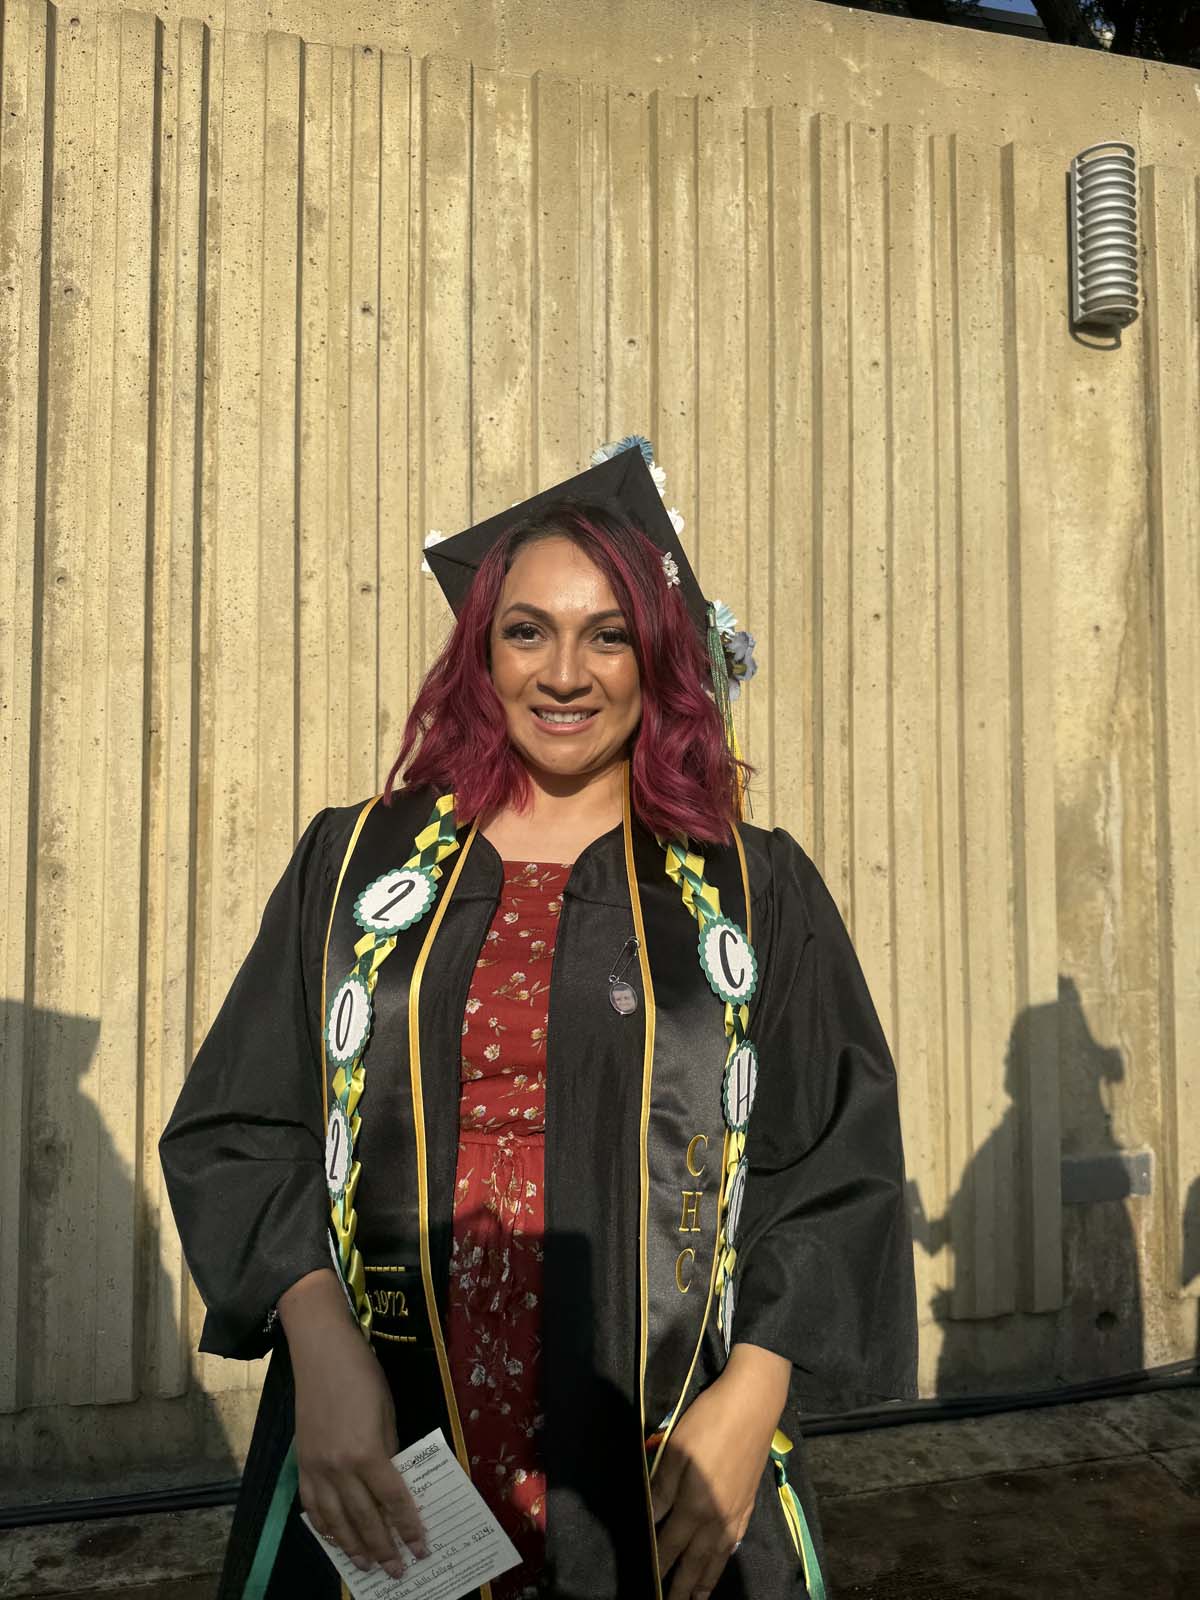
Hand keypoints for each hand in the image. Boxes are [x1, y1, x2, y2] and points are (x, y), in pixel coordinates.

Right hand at [279, 1269, 426, 1578]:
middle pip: (364, 1519)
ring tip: (369, 1565)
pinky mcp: (302, 1463)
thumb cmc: (363, 1375)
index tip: (421, 1548)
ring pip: (336, 1521)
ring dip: (353, 1546)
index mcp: (368, 1453)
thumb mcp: (387, 1412)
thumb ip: (389, 1451)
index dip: (408, 1527)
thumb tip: (394, 1482)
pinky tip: (335, 1538)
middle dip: (384, 1547)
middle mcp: (340, 1468)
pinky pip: (312, 1506)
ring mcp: (316, 1468)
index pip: (393, 1501)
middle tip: (398, 1570)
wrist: (321, 1351)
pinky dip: (324, 1526)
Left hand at [651, 1342, 788, 1599]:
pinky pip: (734, 1542)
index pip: (671, 1545)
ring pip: (718, 1556)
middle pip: (696, 1560)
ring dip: (706, 1580)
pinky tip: (722, 1559)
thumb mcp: (676, 1450)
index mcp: (695, 1506)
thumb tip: (649, 1520)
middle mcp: (717, 1518)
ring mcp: (736, 1512)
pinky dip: (725, 1558)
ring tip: (698, 1597)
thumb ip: (661, 1489)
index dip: (659, 1564)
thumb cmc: (709, 1422)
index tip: (649, 1582)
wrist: (753, 1405)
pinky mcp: (749, 1502)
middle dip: (683, 1585)